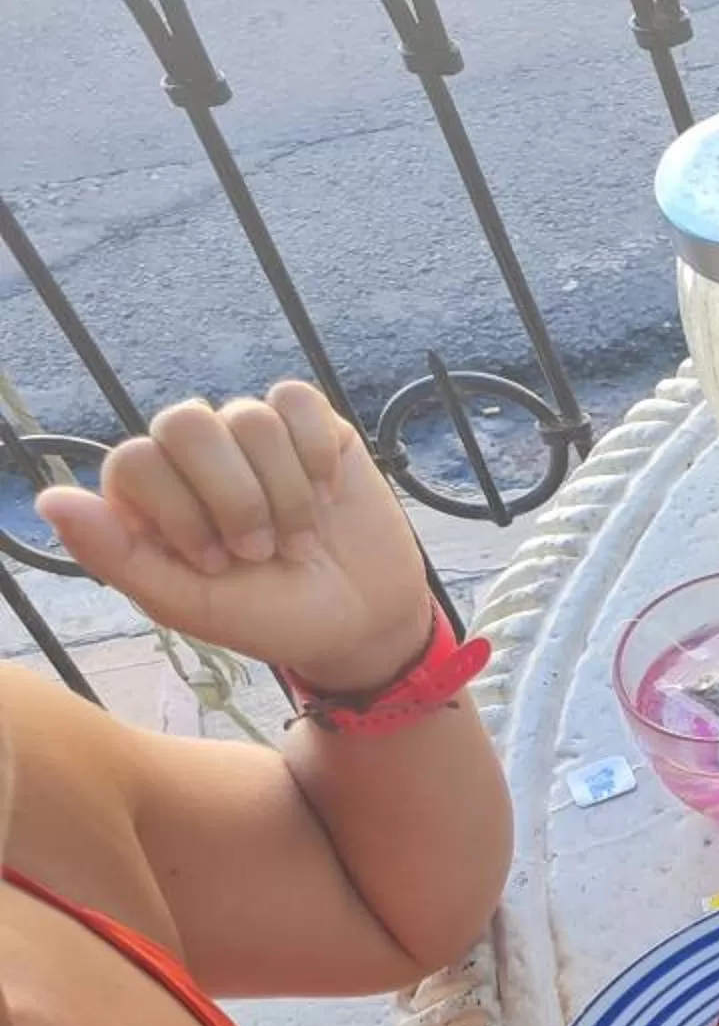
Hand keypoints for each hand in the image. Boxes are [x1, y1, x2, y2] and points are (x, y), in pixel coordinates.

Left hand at [32, 382, 434, 693]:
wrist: (364, 624)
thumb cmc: (272, 618)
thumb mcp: (190, 606)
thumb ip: (117, 556)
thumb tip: (48, 500)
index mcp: (150, 497)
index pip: (136, 459)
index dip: (182, 512)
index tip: (218, 564)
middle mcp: (193, 457)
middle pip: (185, 424)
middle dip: (235, 498)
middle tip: (260, 551)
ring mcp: (251, 438)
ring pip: (250, 418)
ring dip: (286, 494)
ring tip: (301, 539)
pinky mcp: (311, 427)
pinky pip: (297, 402)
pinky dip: (317, 453)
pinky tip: (327, 492)